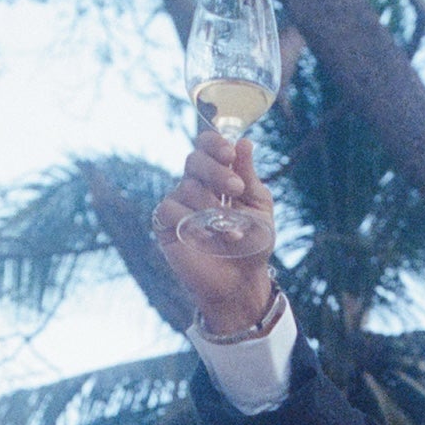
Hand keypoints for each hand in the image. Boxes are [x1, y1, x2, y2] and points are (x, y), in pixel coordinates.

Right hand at [151, 132, 277, 332]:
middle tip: (236, 189)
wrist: (241, 282)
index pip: (207, 146)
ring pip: (187, 186)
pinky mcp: (166, 225)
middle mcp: (196, 186)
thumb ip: (249, 176)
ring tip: (232, 233)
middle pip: (194, 160)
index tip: (229, 153)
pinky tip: (208, 237)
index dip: (214, 143)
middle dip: (216, 171)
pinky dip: (191, 220)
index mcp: (218, 176)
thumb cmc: (253, 244)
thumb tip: (243, 142)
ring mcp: (179, 204)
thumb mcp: (259, 208)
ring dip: (213, 209)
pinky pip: (170, 208)